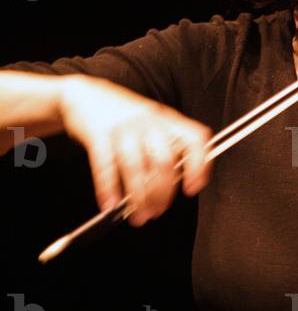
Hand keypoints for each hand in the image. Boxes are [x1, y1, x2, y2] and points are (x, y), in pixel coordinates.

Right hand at [58, 75, 213, 225]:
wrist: (86, 95)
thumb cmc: (124, 115)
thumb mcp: (153, 123)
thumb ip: (168, 148)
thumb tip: (179, 183)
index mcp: (168, 120)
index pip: (194, 139)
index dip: (199, 165)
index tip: (193, 188)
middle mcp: (149, 122)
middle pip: (164, 161)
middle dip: (162, 193)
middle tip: (157, 211)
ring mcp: (123, 127)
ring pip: (136, 167)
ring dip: (138, 197)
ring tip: (138, 215)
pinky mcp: (98, 134)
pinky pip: (105, 166)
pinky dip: (108, 189)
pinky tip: (111, 203)